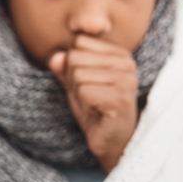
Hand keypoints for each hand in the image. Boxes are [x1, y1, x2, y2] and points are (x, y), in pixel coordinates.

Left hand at [48, 35, 137, 172]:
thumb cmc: (94, 107)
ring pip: (77, 74)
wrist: (111, 140)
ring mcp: (127, 80)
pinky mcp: (121, 99)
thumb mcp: (75, 82)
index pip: (79, 41)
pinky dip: (83, 103)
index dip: (74, 64)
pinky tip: (97, 111)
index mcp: (119, 53)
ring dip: (78, 93)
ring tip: (94, 103)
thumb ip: (64, 66)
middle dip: (73, 79)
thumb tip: (54, 56)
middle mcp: (127, 62)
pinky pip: (83, 91)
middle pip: (75, 57)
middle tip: (90, 96)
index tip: (89, 82)